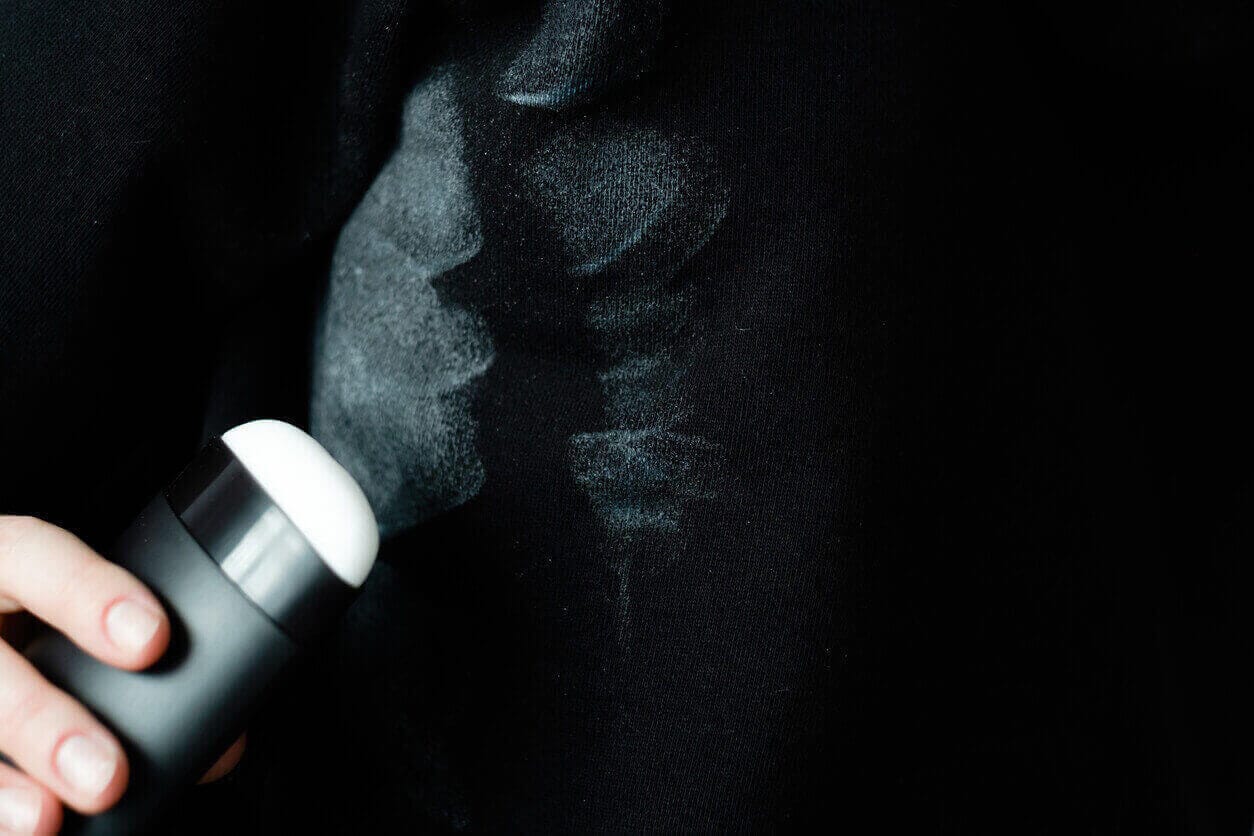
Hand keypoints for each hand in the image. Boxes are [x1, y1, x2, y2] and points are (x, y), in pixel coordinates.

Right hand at [0, 516, 242, 833]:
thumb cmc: (41, 620)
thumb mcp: (79, 613)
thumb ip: (140, 655)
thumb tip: (222, 745)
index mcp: (6, 561)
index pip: (36, 555)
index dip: (89, 595)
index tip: (153, 641)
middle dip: (44, 720)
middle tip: (108, 772)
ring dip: (2, 780)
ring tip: (48, 819)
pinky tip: (22, 825)